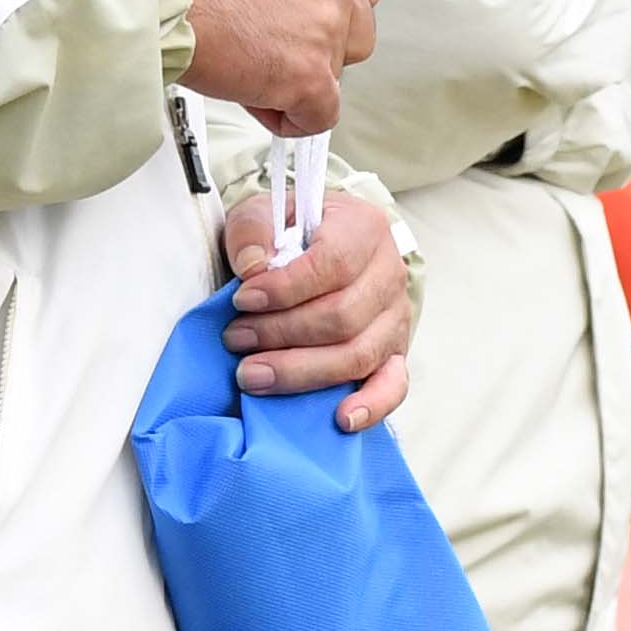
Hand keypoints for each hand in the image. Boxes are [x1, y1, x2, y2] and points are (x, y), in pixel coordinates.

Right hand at [161, 0, 380, 135]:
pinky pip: (320, 116)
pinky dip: (290, 118)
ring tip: (248, 70)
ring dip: (298, 80)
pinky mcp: (309, 75)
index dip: (329, 15)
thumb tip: (275, 4)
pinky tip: (255, 99)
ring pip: (335, 75)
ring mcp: (326, 29)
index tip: (304, 28)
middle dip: (319, 49)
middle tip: (271, 51)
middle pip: (356, 33)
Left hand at [218, 186, 412, 432]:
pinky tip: (341, 419)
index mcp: (364, 229)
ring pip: (358, 355)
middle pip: (342, 317)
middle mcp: (389, 274)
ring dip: (301, 371)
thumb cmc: (292, 231)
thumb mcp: (265, 211)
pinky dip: (371, 406)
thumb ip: (254, 229)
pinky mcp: (394, 353)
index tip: (242, 300)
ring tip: (252, 374)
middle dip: (281, 334)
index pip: (332, 264)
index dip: (285, 288)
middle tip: (235, 339)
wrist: (325, 245)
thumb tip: (252, 268)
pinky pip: (393, 385)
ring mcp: (396, 318)